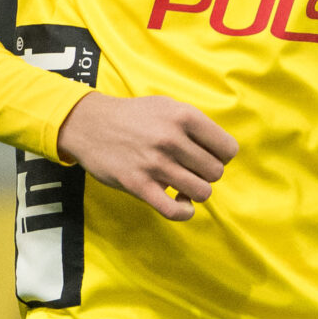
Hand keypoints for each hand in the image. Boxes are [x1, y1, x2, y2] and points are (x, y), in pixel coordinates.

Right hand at [55, 93, 237, 221]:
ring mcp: (155, 163)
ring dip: (195, 192)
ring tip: (183, 186)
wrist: (89, 124)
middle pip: (216, 172)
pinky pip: (174, 210)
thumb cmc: (134, 116)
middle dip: (206, 175)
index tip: (208, 157)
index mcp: (184, 116)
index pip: (228, 149)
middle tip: (190, 170)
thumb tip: (220, 152)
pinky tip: (180, 204)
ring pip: (202, 192)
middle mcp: (172, 138)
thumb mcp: (168, 106)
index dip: (222, 157)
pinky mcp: (138, 184)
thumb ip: (195, 125)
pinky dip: (183, 212)